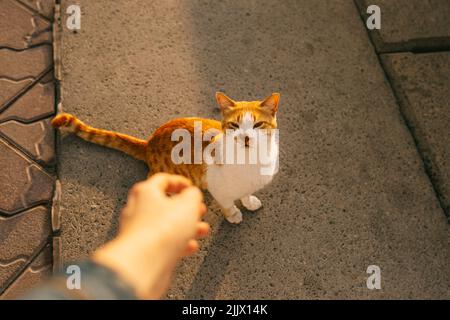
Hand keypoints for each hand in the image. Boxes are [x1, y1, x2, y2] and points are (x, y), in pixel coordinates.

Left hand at [92, 173, 208, 298]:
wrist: (144, 264)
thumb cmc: (161, 231)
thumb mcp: (188, 204)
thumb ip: (193, 195)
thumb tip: (193, 194)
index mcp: (145, 192)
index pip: (162, 180)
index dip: (179, 182)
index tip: (190, 187)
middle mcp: (137, 209)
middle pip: (164, 204)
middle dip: (185, 208)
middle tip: (198, 209)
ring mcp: (138, 231)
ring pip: (165, 225)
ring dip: (186, 227)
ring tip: (201, 229)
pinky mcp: (142, 250)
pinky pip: (162, 243)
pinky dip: (178, 243)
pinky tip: (190, 246)